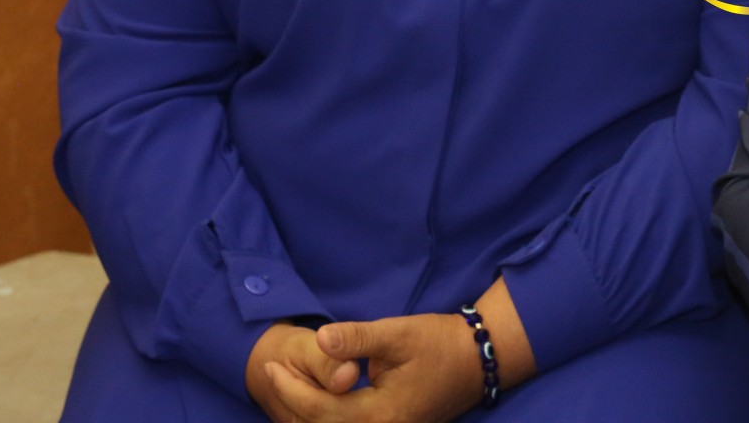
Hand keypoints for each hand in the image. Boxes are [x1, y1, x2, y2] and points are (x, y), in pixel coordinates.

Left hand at [261, 277, 535, 422]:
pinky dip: (324, 419)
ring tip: (284, 389)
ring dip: (305, 414)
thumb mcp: (399, 333)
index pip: (320, 409)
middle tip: (269, 376)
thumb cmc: (440, 343)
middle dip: (290, 404)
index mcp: (380, 413)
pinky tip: (313, 403)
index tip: (270, 366)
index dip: (290, 389)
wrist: (480, 359)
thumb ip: (357, 338)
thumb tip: (319, 339)